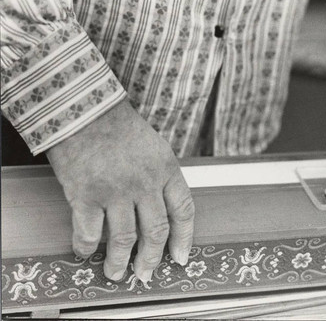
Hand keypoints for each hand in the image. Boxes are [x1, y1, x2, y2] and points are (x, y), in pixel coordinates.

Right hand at [46, 100, 193, 282]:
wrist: (85, 108)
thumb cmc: (119, 125)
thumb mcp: (155, 147)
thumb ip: (162, 177)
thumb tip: (163, 208)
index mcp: (167, 170)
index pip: (183, 211)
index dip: (184, 239)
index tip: (180, 257)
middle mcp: (145, 184)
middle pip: (156, 231)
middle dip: (152, 258)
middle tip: (146, 273)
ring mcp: (116, 191)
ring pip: (125, 239)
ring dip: (121, 261)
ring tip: (117, 273)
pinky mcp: (86, 194)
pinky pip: (89, 232)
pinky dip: (87, 247)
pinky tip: (86, 252)